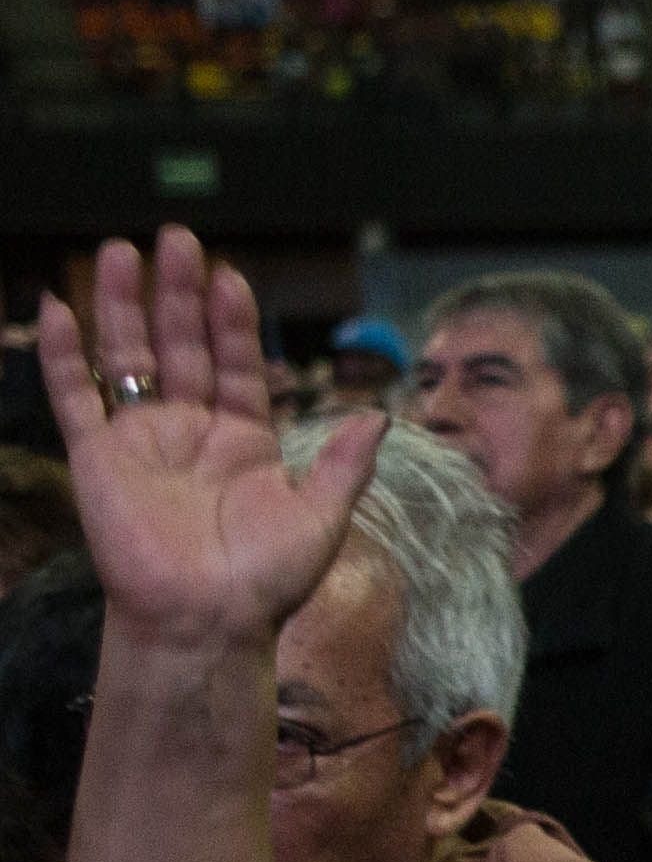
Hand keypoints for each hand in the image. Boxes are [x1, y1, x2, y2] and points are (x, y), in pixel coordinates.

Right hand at [36, 226, 381, 652]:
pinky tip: (58, 310)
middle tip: (176, 238)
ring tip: (123, 251)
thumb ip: (347, 464)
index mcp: (243, 438)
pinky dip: (62, 357)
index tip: (230, 276)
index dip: (232, 321)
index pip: (236, 362)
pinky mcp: (97, 458)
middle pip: (181, 345)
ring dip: (123, 305)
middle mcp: (190, 430)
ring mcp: (141, 439)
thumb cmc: (265, 581)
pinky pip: (75, 398)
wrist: (209, 623)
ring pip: (128, 356)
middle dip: (177, 293)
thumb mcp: (322, 518)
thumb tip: (382, 415)